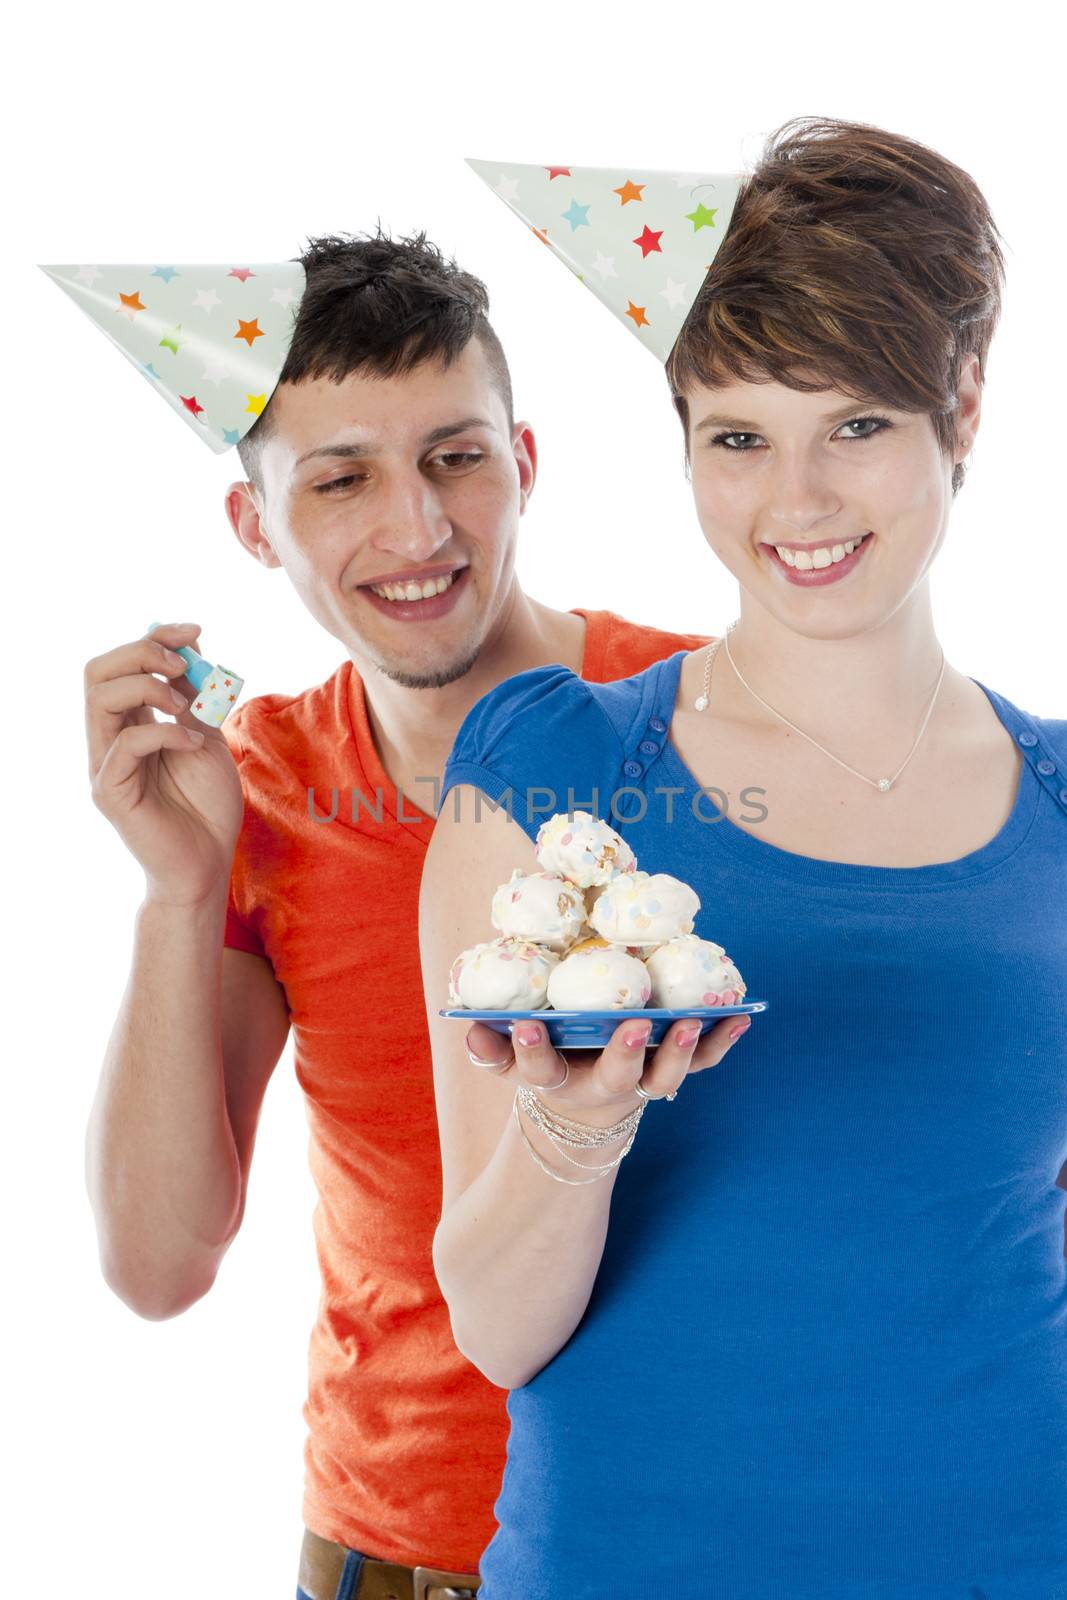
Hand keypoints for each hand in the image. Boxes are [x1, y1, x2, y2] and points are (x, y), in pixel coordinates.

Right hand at [84, 622, 244, 904]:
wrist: (209, 862)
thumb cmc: (208, 806)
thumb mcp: (208, 738)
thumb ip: (195, 699)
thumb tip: (189, 647)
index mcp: (129, 724)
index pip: (121, 665)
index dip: (154, 638)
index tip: (194, 630)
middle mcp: (108, 740)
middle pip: (97, 672)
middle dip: (142, 653)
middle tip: (183, 664)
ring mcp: (105, 765)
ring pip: (100, 698)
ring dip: (149, 686)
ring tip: (187, 704)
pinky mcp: (110, 792)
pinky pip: (125, 743)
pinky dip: (165, 732)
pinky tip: (195, 744)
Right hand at [463, 1013, 750, 1126]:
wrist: (585, 1112)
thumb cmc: (548, 1064)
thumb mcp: (513, 1061)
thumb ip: (493, 1045)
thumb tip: (467, 1024)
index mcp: (556, 1078)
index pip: (537, 1068)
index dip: (530, 1049)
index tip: (528, 1026)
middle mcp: (602, 1085)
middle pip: (616, 1076)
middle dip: (626, 1052)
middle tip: (636, 1024)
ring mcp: (641, 1081)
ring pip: (664, 1075)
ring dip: (680, 1050)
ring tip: (692, 1021)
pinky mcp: (672, 1072)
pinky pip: (701, 1062)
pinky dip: (722, 1041)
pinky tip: (742, 1015)